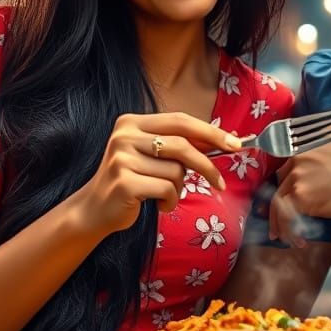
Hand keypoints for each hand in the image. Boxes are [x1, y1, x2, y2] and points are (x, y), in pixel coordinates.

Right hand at [78, 112, 240, 235]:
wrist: (95, 209)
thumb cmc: (131, 181)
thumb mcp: (151, 157)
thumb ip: (178, 146)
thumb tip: (222, 140)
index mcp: (132, 122)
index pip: (180, 120)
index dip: (210, 131)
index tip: (235, 144)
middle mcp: (124, 135)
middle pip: (182, 145)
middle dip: (206, 165)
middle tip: (220, 183)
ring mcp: (122, 158)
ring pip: (176, 171)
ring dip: (178, 189)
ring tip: (164, 195)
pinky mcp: (125, 182)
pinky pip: (167, 189)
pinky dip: (170, 202)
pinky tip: (157, 205)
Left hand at [270, 119, 330, 240]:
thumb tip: (329, 127)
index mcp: (305, 142)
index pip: (287, 161)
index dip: (287, 178)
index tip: (287, 190)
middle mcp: (296, 158)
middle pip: (280, 180)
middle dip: (280, 197)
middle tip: (281, 213)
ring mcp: (297, 177)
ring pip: (278, 199)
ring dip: (277, 219)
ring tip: (280, 234)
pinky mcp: (302, 197)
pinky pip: (286, 215)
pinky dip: (287, 229)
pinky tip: (297, 240)